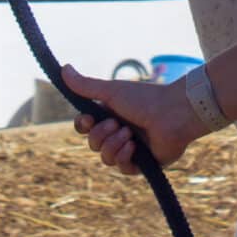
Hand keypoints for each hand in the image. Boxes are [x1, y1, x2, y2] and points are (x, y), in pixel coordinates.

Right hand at [62, 66, 203, 171]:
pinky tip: (134, 146)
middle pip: (93, 144)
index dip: (82, 126)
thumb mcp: (110, 91)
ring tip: (130, 133)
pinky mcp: (143, 164)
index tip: (87, 119)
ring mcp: (131, 149)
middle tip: (118, 123)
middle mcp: (119, 133)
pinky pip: (122, 168)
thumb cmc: (145, 98)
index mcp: (110, 115)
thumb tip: (63, 68)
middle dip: (101, 134)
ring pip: (105, 158)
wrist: (173, 112)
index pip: (85, 128)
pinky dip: (124, 156)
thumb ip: (85, 85)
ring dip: (114, 144)